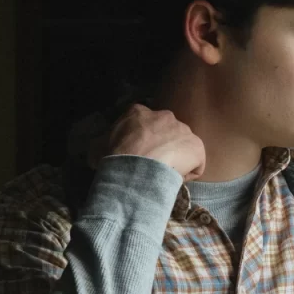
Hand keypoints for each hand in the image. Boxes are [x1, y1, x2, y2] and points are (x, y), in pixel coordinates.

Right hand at [89, 104, 205, 181]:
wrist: (135, 168)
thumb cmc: (114, 156)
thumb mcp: (96, 146)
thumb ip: (100, 143)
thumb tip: (97, 149)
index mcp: (139, 112)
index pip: (143, 125)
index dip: (140, 141)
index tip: (136, 155)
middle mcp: (165, 116)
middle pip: (166, 133)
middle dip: (161, 147)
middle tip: (151, 166)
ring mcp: (183, 130)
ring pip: (182, 147)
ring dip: (175, 160)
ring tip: (163, 176)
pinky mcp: (197, 147)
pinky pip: (195, 163)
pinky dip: (188, 173)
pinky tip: (175, 181)